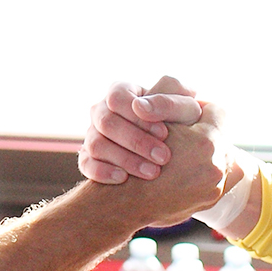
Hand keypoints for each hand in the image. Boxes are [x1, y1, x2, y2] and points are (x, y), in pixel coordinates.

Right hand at [80, 76, 207, 183]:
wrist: (178, 148)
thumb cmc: (181, 122)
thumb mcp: (184, 108)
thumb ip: (169, 101)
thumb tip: (140, 107)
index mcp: (121, 91)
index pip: (117, 99)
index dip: (138, 117)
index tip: (165, 134)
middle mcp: (102, 111)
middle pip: (106, 123)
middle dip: (136, 141)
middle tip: (163, 157)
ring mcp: (93, 134)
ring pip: (96, 145)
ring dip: (125, 159)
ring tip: (152, 172)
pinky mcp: (89, 158)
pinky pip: (87, 165)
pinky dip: (103, 172)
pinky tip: (124, 179)